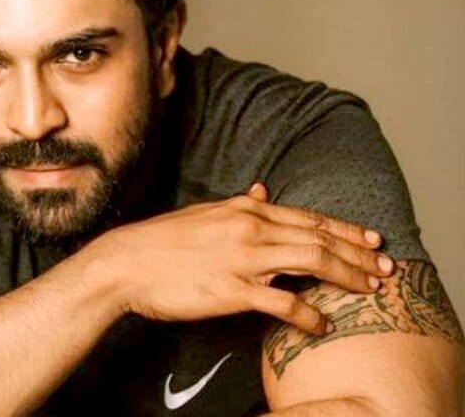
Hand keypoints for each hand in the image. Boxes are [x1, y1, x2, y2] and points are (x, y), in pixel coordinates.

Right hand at [100, 183, 393, 334]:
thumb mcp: (204, 213)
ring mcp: (242, 259)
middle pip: (318, 238)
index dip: (345, 229)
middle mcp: (250, 228)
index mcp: (244, 210)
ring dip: (346, 276)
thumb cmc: (162, 240)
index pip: (307, 216)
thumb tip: (265, 190)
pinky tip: (323, 323)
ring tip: (370, 289)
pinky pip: (282, 302)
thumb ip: (240, 204)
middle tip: (386, 267)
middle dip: (358, 253)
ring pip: (310, 262)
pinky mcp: (231, 290)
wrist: (125, 262)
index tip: (372, 240)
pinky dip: (308, 314)